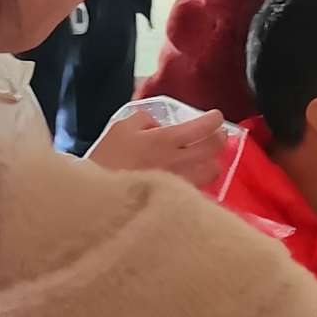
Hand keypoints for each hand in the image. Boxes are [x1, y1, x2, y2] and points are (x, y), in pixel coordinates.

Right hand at [87, 105, 226, 187]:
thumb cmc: (106, 159)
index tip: (214, 117)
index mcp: (164, 140)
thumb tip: (161, 124)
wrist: (98, 197)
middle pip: (214, 148)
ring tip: (204, 158)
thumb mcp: (121, 128)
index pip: (203, 127)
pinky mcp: (178, 200)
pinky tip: (191, 175)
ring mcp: (180, 183)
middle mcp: (178, 162)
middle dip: (219, 137)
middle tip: (215, 134)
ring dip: (211, 161)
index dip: (214, 119)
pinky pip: (200, 187)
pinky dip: (200, 178)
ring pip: (213, 171)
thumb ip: (145, 119)